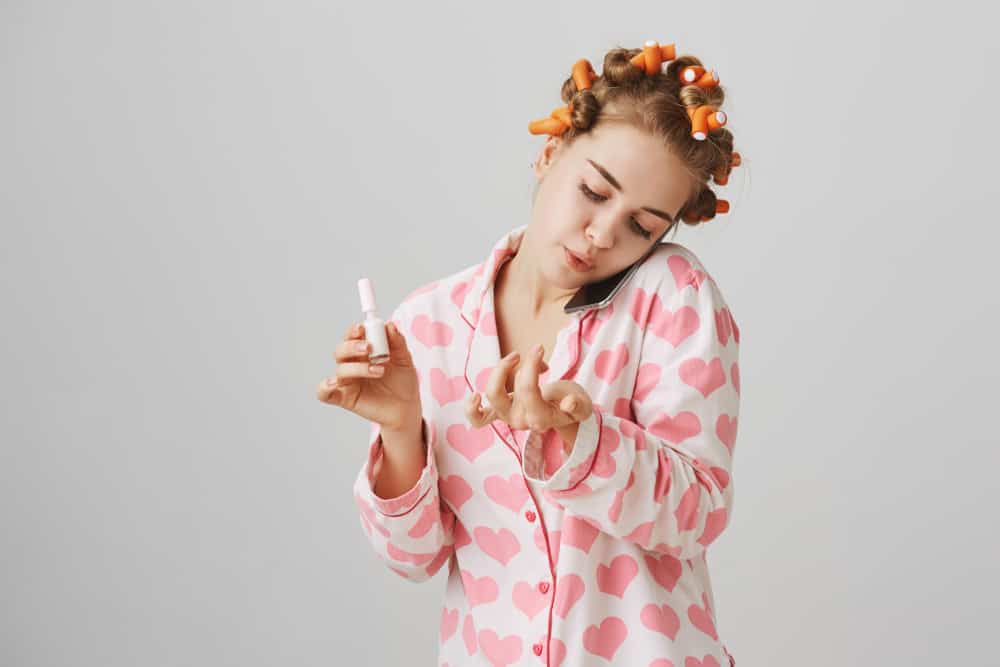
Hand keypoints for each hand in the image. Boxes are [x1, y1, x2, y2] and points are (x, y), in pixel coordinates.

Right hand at [315, 319, 421, 433]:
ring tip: (379, 371)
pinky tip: (333, 383)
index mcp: (364, 352)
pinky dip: (324, 387)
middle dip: (352, 346)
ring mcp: (348, 381)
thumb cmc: (403, 382)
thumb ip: (398, 343)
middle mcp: (352, 364)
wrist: (407, 407)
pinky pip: (324, 393)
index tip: (362, 328)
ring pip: (340, 370)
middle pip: (341, 350)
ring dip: (357, 368)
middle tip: (368, 348)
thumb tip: (390, 325)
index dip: (354, 331)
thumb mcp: (404, 360)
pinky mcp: (345, 398)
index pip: (352, 336)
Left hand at [464, 343, 592, 446]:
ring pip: (490, 395)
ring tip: (516, 358)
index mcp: (540, 418)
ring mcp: (508, 417)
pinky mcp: (500, 412)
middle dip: (513, 366)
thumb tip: (568, 404)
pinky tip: (475, 396)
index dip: (530, 364)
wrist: (566, 416)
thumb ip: (578, 405)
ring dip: (500, 371)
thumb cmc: (574, 404)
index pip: (527, 389)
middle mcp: (520, 420)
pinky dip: (472, 409)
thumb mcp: (583, 403)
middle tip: (534, 351)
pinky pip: (479, 418)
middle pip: (501, 392)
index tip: (540, 349)